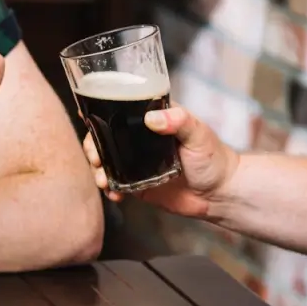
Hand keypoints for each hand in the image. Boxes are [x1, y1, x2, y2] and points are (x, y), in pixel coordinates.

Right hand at [82, 104, 239, 217]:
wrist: (220, 194)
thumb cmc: (214, 159)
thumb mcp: (198, 134)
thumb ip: (179, 121)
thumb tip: (153, 118)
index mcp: (153, 120)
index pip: (120, 111)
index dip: (100, 114)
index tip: (86, 118)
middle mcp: (140, 139)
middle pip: (105, 137)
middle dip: (93, 147)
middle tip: (96, 159)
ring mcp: (136, 162)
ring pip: (105, 161)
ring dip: (97, 170)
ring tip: (102, 180)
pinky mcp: (136, 183)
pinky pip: (115, 184)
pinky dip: (109, 189)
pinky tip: (113, 193)